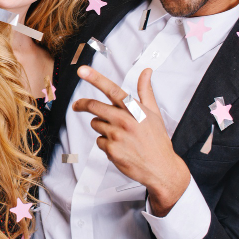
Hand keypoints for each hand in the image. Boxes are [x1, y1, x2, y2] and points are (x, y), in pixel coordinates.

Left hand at [72, 66, 189, 215]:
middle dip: (82, 105)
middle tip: (77, 105)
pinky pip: (99, 141)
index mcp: (135, 109)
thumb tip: (146, 71)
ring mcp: (117, 136)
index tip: (82, 71)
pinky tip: (119, 147)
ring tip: (118, 135)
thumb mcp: (154, 113)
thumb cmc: (157, 140)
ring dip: (101, 127)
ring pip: (96, 124)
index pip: (112, 90)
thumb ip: (145, 91)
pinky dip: (105, 144)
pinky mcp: (111, 150)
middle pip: (94, 106)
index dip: (95, 78)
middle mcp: (125, 121)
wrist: (161, 167)